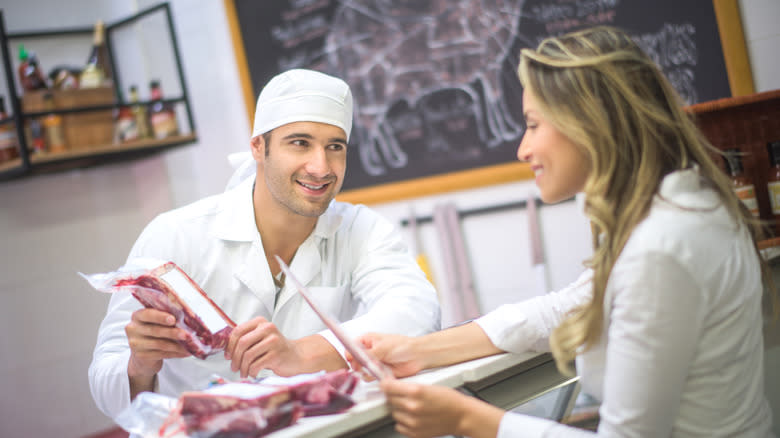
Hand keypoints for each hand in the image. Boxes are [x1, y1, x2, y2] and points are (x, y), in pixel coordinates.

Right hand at [125, 308, 189, 378]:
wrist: (143, 352)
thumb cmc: (154, 331)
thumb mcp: (156, 322)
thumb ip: (166, 318)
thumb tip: (188, 319)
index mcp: (137, 316)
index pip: (148, 314)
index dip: (161, 317)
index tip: (173, 320)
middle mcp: (133, 329)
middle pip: (155, 330)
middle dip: (173, 333)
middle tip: (186, 334)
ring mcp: (135, 344)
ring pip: (160, 344)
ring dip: (177, 345)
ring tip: (190, 345)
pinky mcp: (141, 356)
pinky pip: (162, 354)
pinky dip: (176, 353)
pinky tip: (186, 352)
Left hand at [224, 316, 303, 377]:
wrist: (296, 357)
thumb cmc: (275, 349)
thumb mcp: (261, 339)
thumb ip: (246, 339)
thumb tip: (226, 349)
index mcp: (261, 322)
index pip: (238, 331)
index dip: (229, 345)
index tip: (228, 356)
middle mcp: (268, 328)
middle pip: (242, 343)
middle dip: (235, 358)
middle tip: (234, 367)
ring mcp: (273, 341)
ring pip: (248, 356)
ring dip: (243, 368)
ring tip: (244, 372)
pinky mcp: (277, 354)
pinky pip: (256, 365)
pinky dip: (252, 372)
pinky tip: (254, 373)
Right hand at [349, 333, 423, 379]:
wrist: (417, 356)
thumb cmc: (403, 346)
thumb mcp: (382, 347)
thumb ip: (367, 353)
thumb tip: (354, 356)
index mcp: (368, 340)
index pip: (351, 347)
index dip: (350, 354)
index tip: (352, 359)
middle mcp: (369, 351)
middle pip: (354, 360)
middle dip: (358, 364)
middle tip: (366, 365)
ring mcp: (374, 362)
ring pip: (361, 370)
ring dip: (367, 371)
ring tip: (377, 367)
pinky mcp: (379, 372)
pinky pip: (370, 377)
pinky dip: (374, 377)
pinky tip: (381, 373)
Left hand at [381, 379, 495, 437]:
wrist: (462, 416)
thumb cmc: (450, 400)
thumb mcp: (429, 385)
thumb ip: (409, 386)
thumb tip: (392, 385)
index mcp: (416, 391)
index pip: (388, 386)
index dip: (386, 384)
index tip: (385, 384)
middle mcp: (412, 406)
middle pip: (390, 399)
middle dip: (395, 396)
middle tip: (405, 395)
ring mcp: (413, 422)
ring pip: (394, 413)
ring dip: (400, 409)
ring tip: (414, 407)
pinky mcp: (414, 433)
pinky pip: (399, 426)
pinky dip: (404, 422)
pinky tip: (414, 417)